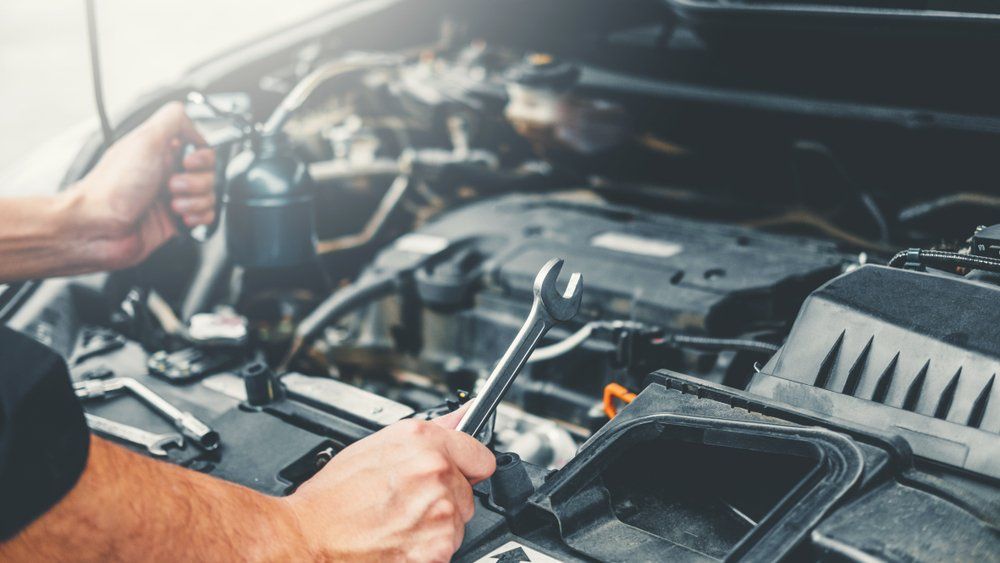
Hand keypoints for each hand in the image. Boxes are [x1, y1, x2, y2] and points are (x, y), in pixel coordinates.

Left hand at [70, 102, 216, 268]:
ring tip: (172, 205)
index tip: (188, 162)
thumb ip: (173, 120)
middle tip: (171, 185)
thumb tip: (194, 121)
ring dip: (195, 201)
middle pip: (210, 173)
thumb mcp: (145, 140)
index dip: (202, 156)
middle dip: (197, 182)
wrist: (100, 227)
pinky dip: (199, 218)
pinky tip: (181, 218)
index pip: (201, 148)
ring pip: (209, 195)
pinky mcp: (178, 220)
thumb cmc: (113, 187)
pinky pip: (206, 216)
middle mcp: (168, 173)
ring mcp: (174, 198)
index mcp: (161, 151)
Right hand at [284, 409, 495, 561]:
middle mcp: (436, 472)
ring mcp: (440, 511)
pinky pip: (448, 547)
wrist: (309, 535)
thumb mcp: (378, 445)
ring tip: (401, 519)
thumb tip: (464, 415)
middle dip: (445, 497)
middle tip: (409, 500)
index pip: (480, 455)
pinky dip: (429, 548)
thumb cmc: (334, 495)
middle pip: (468, 491)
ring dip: (437, 524)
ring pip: (459, 521)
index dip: (466, 466)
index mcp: (424, 442)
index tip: (458, 473)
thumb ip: (432, 430)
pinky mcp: (438, 546)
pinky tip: (401, 538)